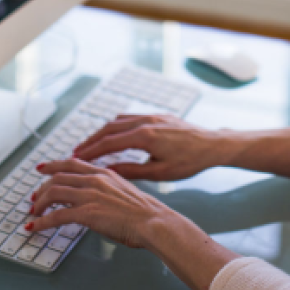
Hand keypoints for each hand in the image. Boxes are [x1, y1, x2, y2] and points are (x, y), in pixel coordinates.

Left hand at [29, 158, 175, 247]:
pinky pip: (56, 215)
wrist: (154, 222)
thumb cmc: (145, 213)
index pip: (72, 163)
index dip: (53, 165)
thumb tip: (97, 200)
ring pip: (53, 193)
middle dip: (41, 188)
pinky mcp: (87, 213)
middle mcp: (95, 180)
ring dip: (39, 204)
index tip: (42, 168)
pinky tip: (34, 227)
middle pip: (58, 177)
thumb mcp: (125, 192)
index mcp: (105, 173)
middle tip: (33, 199)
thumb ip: (108, 191)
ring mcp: (90, 195)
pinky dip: (41, 222)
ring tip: (33, 214)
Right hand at [73, 114, 221, 180]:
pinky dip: (117, 125)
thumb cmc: (190, 161)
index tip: (76, 158)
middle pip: (109, 128)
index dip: (90, 151)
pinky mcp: (158, 115)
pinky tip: (113, 133)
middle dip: (91, 140)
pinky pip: (130, 117)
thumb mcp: (160, 173)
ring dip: (102, 132)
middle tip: (76, 152)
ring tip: (90, 145)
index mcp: (145, 136)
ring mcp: (152, 116)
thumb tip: (108, 171)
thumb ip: (131, 171)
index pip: (109, 142)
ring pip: (119, 120)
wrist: (213, 145)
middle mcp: (146, 121)